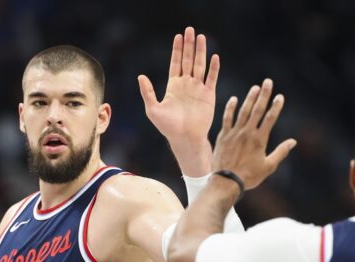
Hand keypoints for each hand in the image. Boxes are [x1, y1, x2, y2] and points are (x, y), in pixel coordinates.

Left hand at [139, 27, 218, 163]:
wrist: (185, 138)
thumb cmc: (168, 127)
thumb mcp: (153, 109)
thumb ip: (148, 92)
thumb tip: (140, 76)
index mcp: (174, 86)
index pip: (176, 63)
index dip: (177, 50)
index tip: (178, 36)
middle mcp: (187, 85)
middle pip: (188, 60)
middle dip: (189, 45)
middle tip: (190, 30)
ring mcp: (198, 89)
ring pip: (200, 66)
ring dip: (201, 52)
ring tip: (201, 37)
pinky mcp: (208, 96)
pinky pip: (212, 79)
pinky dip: (213, 68)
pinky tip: (214, 57)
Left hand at [212, 79, 296, 189]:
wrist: (226, 181)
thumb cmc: (249, 176)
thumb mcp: (269, 166)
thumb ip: (281, 152)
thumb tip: (293, 142)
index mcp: (260, 139)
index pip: (270, 118)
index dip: (276, 106)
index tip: (280, 96)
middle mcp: (248, 133)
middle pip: (257, 110)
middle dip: (264, 95)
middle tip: (268, 82)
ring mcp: (234, 133)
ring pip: (243, 111)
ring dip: (250, 98)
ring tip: (255, 88)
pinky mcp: (224, 136)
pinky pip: (227, 118)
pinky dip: (230, 108)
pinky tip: (234, 99)